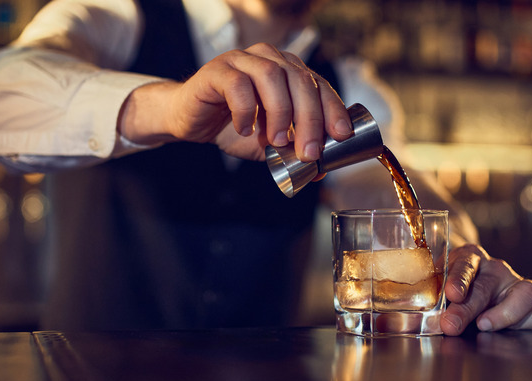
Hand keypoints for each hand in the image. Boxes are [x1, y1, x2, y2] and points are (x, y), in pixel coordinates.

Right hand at [119, 43, 352, 161]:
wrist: (191, 122)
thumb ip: (293, 150)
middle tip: (309, 152)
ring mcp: (242, 60)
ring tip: (276, 140)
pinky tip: (245, 129)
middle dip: (309, 120)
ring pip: (272, 77)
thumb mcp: (269, 143)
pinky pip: (238, 84)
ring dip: (280, 113)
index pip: (319, 85)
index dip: (333, 109)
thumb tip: (321, 171)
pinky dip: (246, 110)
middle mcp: (269, 59)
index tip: (340, 136)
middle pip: (300, 80)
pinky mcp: (217, 70)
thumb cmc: (232, 127)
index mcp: (288, 71)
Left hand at [440, 244, 531, 335]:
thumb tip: (429, 319)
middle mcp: (496, 269)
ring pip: (524, 294)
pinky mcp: (530, 303)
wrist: (471, 280)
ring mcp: (515, 284)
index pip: (466, 264)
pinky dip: (521, 323)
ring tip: (483, 326)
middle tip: (451, 325)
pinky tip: (502, 330)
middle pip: (485, 287)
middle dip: (467, 309)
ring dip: (504, 315)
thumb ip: (434, 296)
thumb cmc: (451, 283)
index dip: (459, 280)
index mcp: (470, 257)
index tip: (451, 293)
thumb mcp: (438, 283)